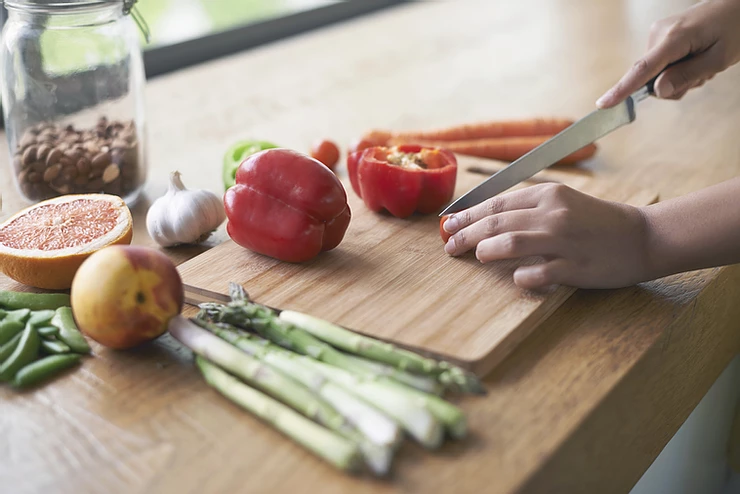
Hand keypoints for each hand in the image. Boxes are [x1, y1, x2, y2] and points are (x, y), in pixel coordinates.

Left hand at [442, 183, 649, 289]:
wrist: (643, 237)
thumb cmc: (596, 221)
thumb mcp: (563, 202)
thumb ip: (528, 208)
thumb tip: (484, 219)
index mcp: (549, 194)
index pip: (496, 203)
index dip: (467, 215)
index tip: (449, 225)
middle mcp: (554, 214)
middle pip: (497, 222)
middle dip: (466, 234)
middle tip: (450, 246)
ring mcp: (565, 241)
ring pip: (511, 242)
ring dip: (487, 250)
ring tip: (477, 255)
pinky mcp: (576, 267)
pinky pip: (538, 273)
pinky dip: (521, 276)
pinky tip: (516, 278)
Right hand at [596, 0, 739, 107]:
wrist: (738, 5)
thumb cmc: (735, 28)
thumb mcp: (719, 58)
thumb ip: (687, 76)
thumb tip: (657, 91)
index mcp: (674, 38)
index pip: (642, 69)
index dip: (622, 90)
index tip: (602, 104)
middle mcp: (659, 34)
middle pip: (651, 78)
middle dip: (674, 85)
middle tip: (702, 77)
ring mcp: (657, 33)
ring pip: (656, 74)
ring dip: (679, 77)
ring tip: (703, 64)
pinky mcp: (660, 36)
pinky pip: (660, 65)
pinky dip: (677, 68)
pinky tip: (695, 58)